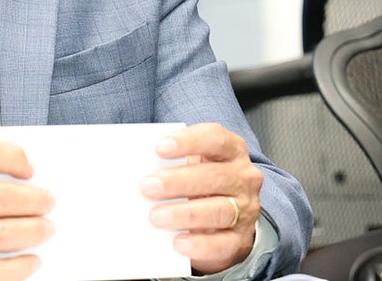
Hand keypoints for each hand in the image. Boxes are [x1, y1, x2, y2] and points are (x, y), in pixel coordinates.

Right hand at [0, 138, 54, 279]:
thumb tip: (11, 179)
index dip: (14, 157)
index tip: (29, 166)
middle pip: (3, 197)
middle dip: (36, 200)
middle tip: (49, 201)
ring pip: (5, 236)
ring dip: (35, 231)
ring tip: (46, 228)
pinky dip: (19, 267)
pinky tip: (30, 260)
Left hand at [141, 122, 262, 273]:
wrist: (228, 220)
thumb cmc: (203, 183)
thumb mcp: (193, 165)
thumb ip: (171, 162)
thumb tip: (135, 169)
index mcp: (231, 150)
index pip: (215, 138)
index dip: (188, 141)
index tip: (159, 148)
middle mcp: (243, 177)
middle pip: (213, 176)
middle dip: (177, 181)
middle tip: (147, 186)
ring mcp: (245, 209)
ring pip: (219, 210)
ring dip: (184, 213)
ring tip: (156, 216)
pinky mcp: (241, 239)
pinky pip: (222, 243)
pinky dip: (199, 244)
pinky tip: (178, 243)